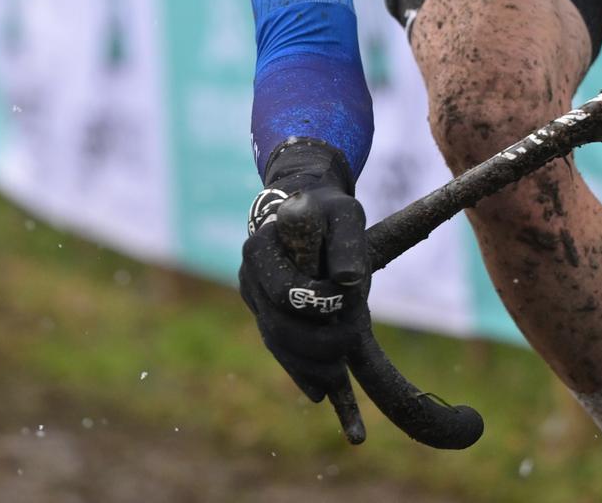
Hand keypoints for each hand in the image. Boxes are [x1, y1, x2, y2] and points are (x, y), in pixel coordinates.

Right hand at [238, 139, 369, 405]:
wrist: (308, 208)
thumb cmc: (329, 210)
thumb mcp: (344, 214)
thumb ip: (346, 242)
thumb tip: (348, 284)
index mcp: (260, 249)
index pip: (286, 294)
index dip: (320, 304)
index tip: (351, 295)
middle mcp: (250, 278)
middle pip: (279, 328)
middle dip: (318, 344)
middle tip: (352, 341)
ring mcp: (255, 301)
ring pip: (278, 346)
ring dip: (311, 367)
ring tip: (341, 381)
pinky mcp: (267, 317)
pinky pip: (281, 352)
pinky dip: (302, 373)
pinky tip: (323, 393)